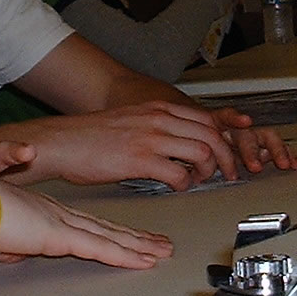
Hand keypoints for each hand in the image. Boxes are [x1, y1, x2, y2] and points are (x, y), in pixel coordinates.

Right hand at [0, 184, 173, 269]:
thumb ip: (8, 247)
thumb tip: (12, 254)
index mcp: (44, 213)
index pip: (88, 226)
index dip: (113, 233)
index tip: (132, 238)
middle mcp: (57, 215)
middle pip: (106, 230)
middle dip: (136, 239)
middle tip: (159, 244)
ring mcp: (60, 223)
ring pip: (110, 237)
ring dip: (138, 247)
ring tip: (160, 252)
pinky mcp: (58, 234)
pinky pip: (99, 247)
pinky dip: (124, 255)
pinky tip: (141, 260)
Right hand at [6, 100, 291, 189]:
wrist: (63, 141)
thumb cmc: (93, 136)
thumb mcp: (133, 120)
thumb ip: (159, 126)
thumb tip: (181, 143)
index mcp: (159, 108)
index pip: (206, 119)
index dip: (225, 137)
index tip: (234, 151)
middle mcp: (160, 119)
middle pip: (211, 136)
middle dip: (227, 157)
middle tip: (229, 173)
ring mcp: (152, 138)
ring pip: (201, 153)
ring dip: (208, 172)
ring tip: (201, 181)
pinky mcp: (140, 159)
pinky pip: (178, 174)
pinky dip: (185, 183)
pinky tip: (177, 187)